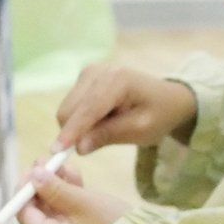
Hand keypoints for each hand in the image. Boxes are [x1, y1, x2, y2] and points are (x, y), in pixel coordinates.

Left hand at [19, 163, 132, 223]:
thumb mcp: (82, 202)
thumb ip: (55, 188)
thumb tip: (33, 174)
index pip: (24, 214)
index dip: (26, 188)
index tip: (33, 166)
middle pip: (37, 212)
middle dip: (42, 184)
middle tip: (48, 160)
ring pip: (53, 211)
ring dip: (56, 187)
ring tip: (65, 164)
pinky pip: (67, 217)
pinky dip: (68, 198)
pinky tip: (74, 176)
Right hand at [55, 64, 197, 153]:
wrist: (166, 98)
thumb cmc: (158, 114)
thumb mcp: (140, 130)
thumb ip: (109, 135)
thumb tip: (78, 147)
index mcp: (117, 79)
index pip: (88, 109)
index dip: (72, 131)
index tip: (56, 152)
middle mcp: (98, 71)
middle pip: (69, 109)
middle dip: (75, 132)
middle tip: (100, 142)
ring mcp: (89, 72)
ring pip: (67, 109)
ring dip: (80, 126)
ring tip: (109, 126)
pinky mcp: (84, 78)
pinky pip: (71, 106)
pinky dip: (81, 119)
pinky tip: (104, 118)